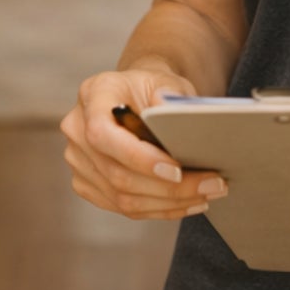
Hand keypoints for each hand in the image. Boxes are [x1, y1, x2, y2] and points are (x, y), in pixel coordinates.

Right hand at [60, 67, 227, 220]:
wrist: (138, 97)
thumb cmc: (154, 88)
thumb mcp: (166, 80)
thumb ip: (168, 91)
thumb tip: (165, 108)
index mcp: (93, 94)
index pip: (102, 133)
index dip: (137, 157)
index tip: (176, 169)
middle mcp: (77, 128)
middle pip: (117, 173)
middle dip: (169, 188)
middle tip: (212, 185)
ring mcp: (78, 160)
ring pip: (122, 198)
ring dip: (169, 203)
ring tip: (206, 195)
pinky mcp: (87, 183)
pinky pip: (123, 207)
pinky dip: (159, 210)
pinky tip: (187, 202)